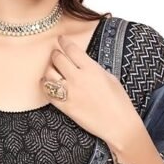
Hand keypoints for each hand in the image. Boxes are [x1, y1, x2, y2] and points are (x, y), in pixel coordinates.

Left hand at [41, 34, 142, 149]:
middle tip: (56, 55)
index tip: (61, 39)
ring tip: (53, 70)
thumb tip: (82, 64)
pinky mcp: (65, 106)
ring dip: (49, 70)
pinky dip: (45, 86)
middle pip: (57, 59)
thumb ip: (93, 68)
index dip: (64, 42)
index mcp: (91, 69)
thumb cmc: (119, 101)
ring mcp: (69, 93)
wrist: (118, 124)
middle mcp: (78, 78)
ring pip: (49, 74)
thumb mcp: (109, 77)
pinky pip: (47, 92)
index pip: (71, 49)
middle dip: (55, 54)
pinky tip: (48, 84)